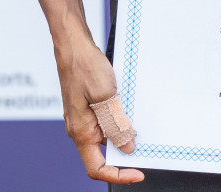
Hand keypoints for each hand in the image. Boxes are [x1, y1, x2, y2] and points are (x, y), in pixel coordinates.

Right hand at [56, 36, 143, 183]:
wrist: (74, 45)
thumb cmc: (84, 67)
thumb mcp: (105, 97)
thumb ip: (116, 125)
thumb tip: (127, 147)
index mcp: (80, 132)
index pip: (96, 168)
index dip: (118, 175)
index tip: (137, 172)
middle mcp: (81, 129)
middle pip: (104, 153)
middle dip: (125, 150)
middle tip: (146, 143)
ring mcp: (85, 118)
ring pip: (108, 135)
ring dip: (125, 131)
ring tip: (140, 119)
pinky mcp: (90, 107)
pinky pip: (108, 120)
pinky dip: (121, 117)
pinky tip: (131, 106)